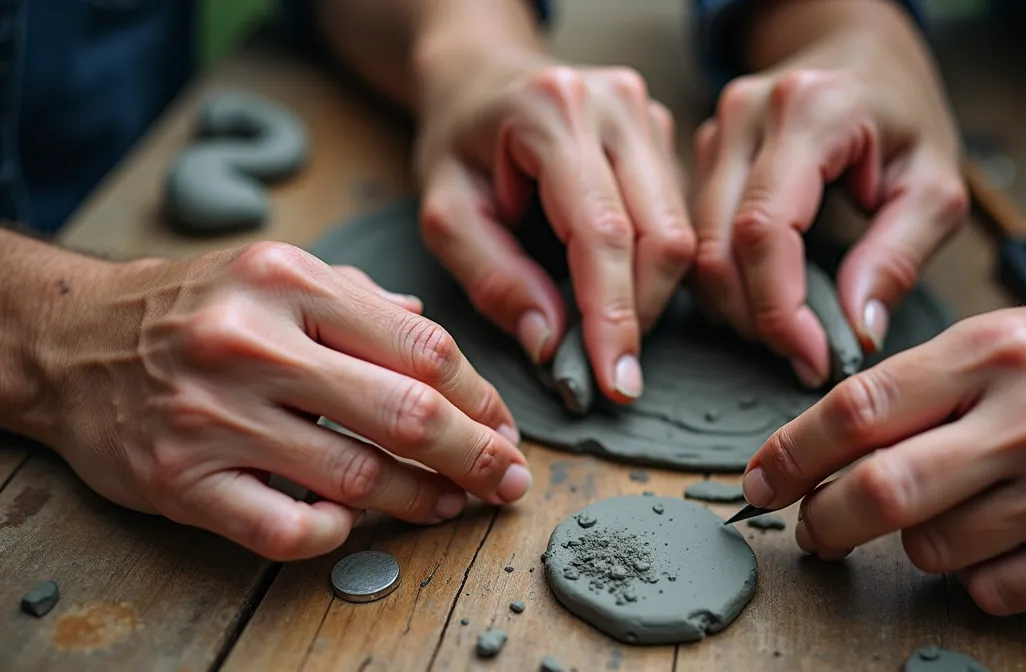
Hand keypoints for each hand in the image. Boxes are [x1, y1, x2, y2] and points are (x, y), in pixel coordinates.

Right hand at [31, 242, 530, 560]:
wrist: (69, 341)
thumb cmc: (190, 308)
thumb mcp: (273, 273)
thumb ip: (358, 301)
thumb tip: (434, 334)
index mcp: (288, 282)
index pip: (420, 349)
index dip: (480, 398)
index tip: (506, 428)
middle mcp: (252, 344)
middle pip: (403, 413)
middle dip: (473, 456)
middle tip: (507, 481)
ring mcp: (212, 415)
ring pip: (353, 475)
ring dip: (418, 500)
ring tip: (448, 505)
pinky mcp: (178, 480)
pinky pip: (280, 526)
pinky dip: (332, 533)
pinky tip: (354, 524)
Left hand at [413, 48, 693, 403]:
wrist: (482, 76)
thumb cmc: (458, 144)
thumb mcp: (445, 214)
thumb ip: (494, 279)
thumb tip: (552, 345)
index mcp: (552, 112)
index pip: (602, 232)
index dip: (613, 317)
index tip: (617, 384)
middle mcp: (615, 103)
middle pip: (660, 236)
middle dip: (638, 315)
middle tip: (608, 370)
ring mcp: (649, 115)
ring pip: (680, 234)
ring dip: (649, 297)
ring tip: (606, 328)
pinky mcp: (666, 135)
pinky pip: (679, 221)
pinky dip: (654, 270)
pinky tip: (618, 287)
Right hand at [692, 0, 964, 385]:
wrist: (862, 52)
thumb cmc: (904, 115)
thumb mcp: (935, 186)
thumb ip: (897, 257)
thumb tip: (857, 331)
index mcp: (810, 111)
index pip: (763, 229)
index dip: (779, 307)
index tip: (814, 356)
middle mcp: (747, 114)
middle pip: (716, 245)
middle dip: (755, 319)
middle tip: (805, 355)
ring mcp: (715, 130)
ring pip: (695, 248)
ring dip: (736, 307)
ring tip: (790, 332)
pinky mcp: (701, 152)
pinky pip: (695, 236)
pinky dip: (725, 282)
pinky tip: (765, 301)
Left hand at [741, 282, 1025, 613]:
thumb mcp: (1006, 333)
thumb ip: (920, 382)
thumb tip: (827, 441)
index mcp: (993, 351)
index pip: (857, 409)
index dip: (792, 453)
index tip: (762, 479)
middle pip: (880, 492)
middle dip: (822, 522)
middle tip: (810, 529)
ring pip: (931, 548)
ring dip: (913, 539)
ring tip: (947, 507)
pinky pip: (991, 590)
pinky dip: (974, 574)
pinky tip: (999, 536)